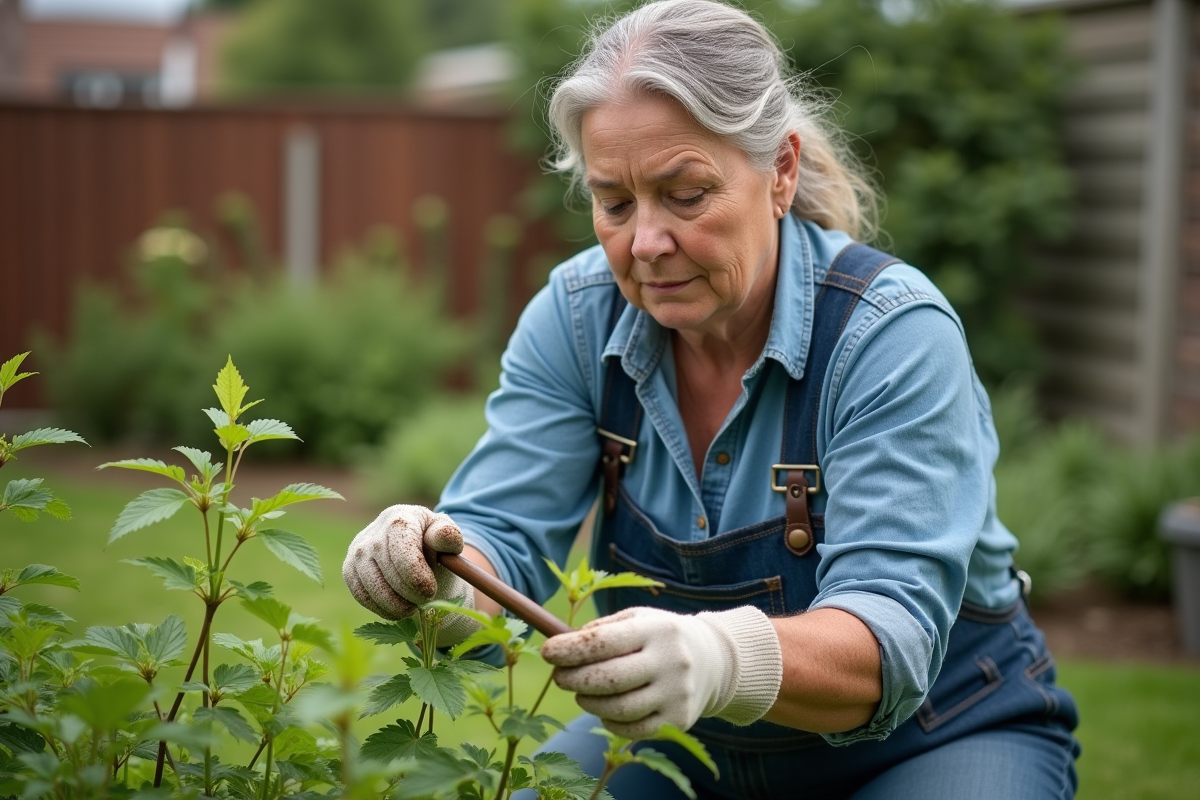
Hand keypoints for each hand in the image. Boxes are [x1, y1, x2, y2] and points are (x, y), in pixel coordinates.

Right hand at [342, 504, 478, 645]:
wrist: (417, 554)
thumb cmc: (435, 547)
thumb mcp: (448, 539)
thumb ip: (448, 536)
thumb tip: (440, 537)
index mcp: (400, 517)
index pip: (400, 545)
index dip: (414, 573)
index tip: (430, 590)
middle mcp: (374, 531)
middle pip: (386, 566)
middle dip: (408, 591)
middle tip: (426, 601)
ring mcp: (358, 550)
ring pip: (371, 584)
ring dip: (395, 604)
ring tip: (414, 607)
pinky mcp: (349, 569)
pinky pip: (361, 594)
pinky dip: (381, 608)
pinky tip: (399, 610)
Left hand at [541, 605, 781, 737]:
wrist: (713, 660)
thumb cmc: (659, 636)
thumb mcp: (637, 618)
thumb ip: (602, 629)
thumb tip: (562, 644)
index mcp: (656, 629)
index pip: (605, 641)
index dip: (570, 649)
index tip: (547, 652)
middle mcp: (670, 661)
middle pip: (609, 678)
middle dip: (574, 679)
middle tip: (559, 676)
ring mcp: (676, 694)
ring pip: (619, 708)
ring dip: (589, 703)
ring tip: (580, 693)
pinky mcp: (679, 720)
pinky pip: (633, 729)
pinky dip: (610, 721)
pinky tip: (603, 709)